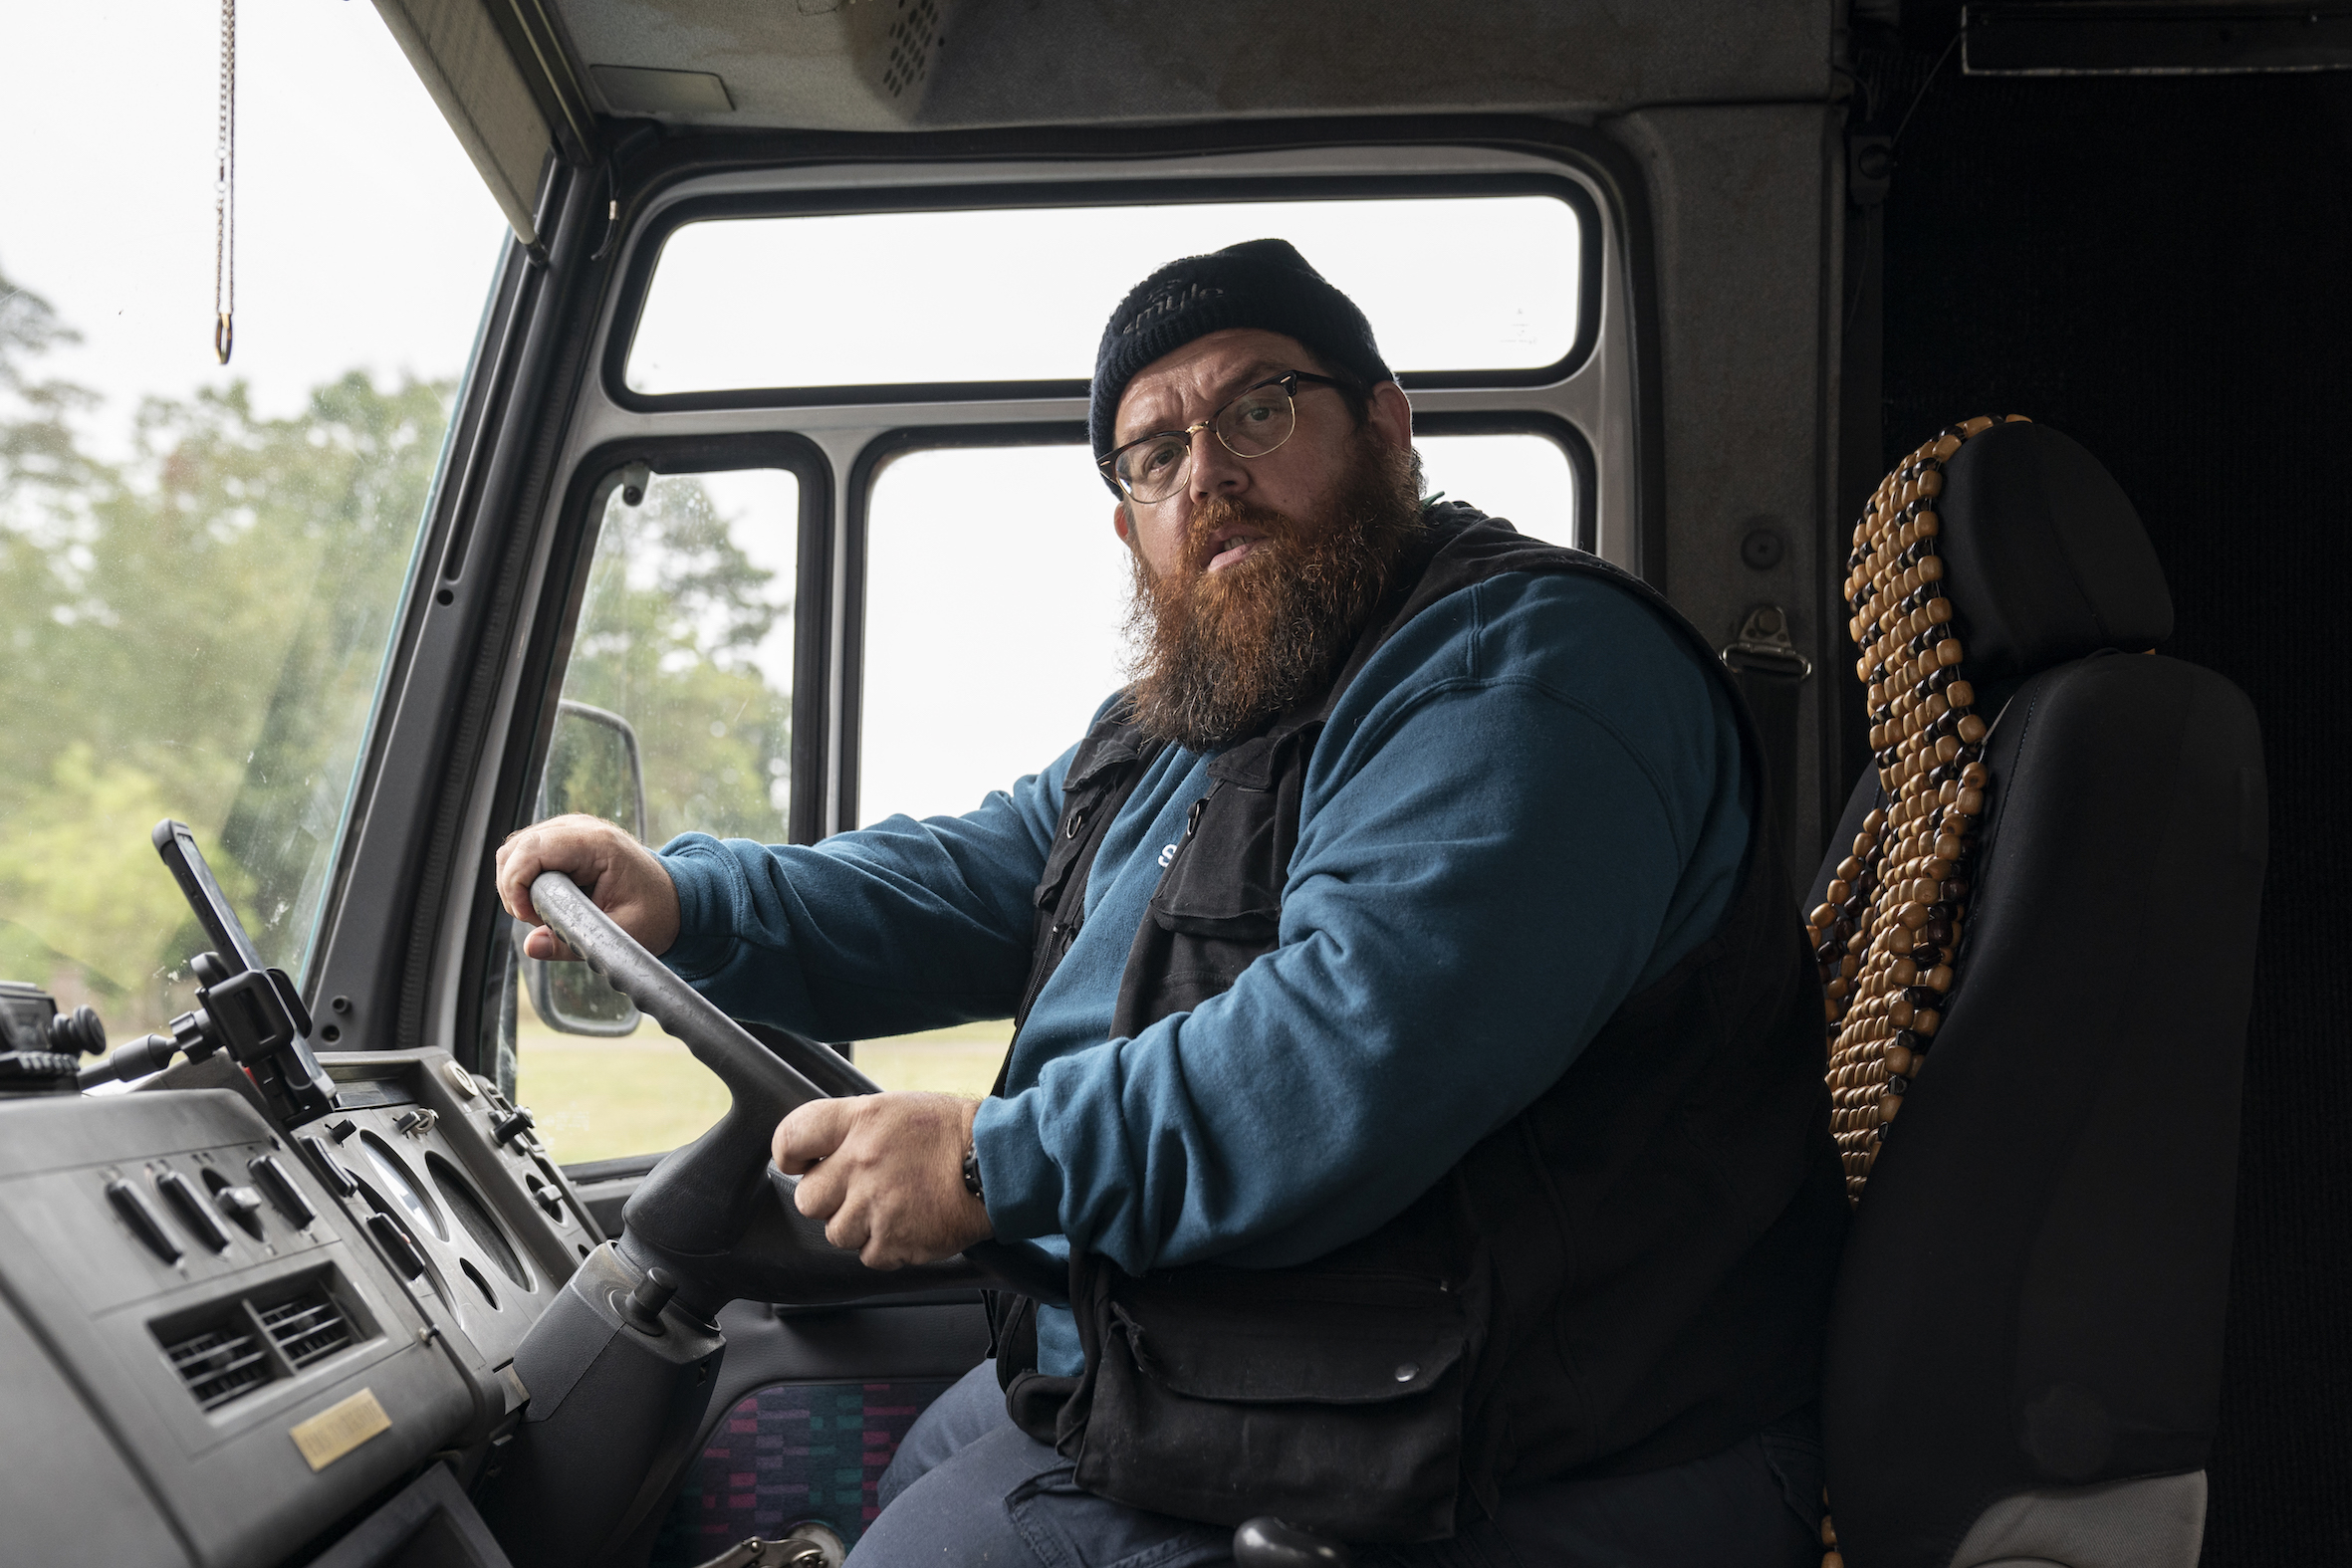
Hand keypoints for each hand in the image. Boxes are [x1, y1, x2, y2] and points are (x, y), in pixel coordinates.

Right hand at [494, 814, 680, 960]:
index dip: (518, 885)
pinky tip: (546, 901)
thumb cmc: (652, 913)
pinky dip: (524, 881)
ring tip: (545, 913)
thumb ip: (572, 943)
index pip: (532, 850)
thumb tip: (531, 946)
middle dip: (514, 889)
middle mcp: (579, 827)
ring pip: (514, 851)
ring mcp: (568, 830)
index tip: (530, 918)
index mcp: (598, 844)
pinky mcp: (561, 839)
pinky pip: (523, 854)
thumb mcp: (620, 935)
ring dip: (517, 886)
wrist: (670, 898)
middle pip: (515, 849)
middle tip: (538, 920)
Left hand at [773, 1093, 992, 1268]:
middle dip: (829, 1199)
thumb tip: (820, 1153)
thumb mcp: (897, 1109)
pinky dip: (886, 1246)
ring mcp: (876, 1204)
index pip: (792, 1135)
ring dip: (859, 1225)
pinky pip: (869, 1255)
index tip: (798, 1163)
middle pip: (808, 1198)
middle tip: (859, 1190)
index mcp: (861, 1120)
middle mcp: (861, 1161)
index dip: (789, 1154)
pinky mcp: (895, 1240)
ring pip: (836, 1233)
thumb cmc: (952, 1133)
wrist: (998, 1163)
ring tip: (893, 1206)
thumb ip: (854, 1128)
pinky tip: (909, 1224)